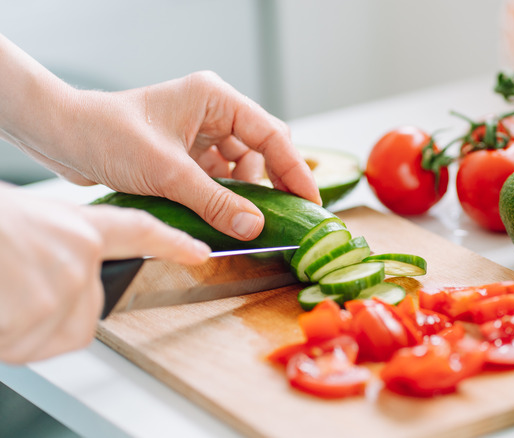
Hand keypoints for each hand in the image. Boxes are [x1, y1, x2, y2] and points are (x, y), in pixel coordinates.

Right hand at [0, 185, 210, 363]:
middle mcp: (78, 257)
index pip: (139, 232)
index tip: (200, 251)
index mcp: (74, 227)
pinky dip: (4, 337)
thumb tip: (52, 272)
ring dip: (20, 326)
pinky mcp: (38, 316)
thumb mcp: (21, 223)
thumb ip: (53, 248)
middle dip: (54, 313)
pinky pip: (25, 346)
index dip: (171, 244)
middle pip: (88, 310)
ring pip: (54, 331)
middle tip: (13, 289)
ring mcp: (61, 288)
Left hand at [32, 72, 320, 240]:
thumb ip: (215, 201)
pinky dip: (225, 199)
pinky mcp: (188, 154)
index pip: (271, 135)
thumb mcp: (168, 172)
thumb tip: (255, 226)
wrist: (63, 138)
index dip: (296, 170)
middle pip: (262, 151)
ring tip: (247, 221)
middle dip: (273, 184)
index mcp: (215, 98)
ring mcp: (200, 134)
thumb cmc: (108, 135)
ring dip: (245, 195)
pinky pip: (220, 179)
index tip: (311, 201)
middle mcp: (213, 113)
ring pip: (242, 169)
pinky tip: (226, 217)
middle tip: (287, 217)